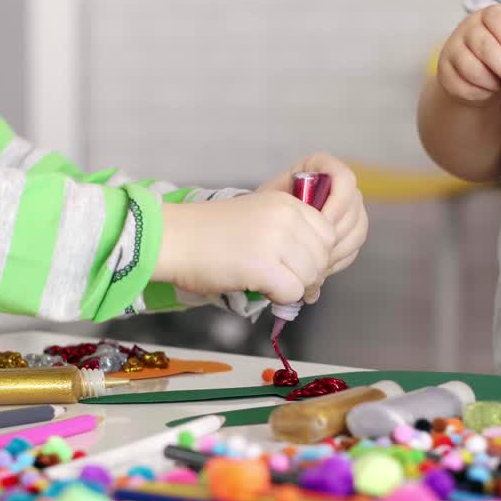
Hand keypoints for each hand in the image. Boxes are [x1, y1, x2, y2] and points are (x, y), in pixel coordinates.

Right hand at [154, 189, 335, 304]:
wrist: (172, 238)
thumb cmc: (208, 233)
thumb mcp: (258, 219)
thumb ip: (290, 236)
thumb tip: (318, 277)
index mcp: (287, 202)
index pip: (327, 234)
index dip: (315, 255)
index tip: (293, 264)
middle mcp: (286, 217)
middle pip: (322, 258)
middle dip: (307, 275)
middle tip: (282, 281)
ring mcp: (276, 240)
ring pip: (310, 276)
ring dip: (292, 286)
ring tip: (266, 282)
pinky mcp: (263, 266)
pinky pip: (292, 292)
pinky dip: (279, 297)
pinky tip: (259, 287)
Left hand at [258, 153, 368, 298]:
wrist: (259, 224)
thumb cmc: (263, 208)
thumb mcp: (271, 199)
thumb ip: (293, 203)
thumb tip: (311, 220)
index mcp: (322, 167)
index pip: (345, 179)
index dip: (338, 202)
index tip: (321, 221)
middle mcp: (339, 186)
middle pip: (354, 207)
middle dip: (336, 231)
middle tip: (316, 247)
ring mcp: (347, 209)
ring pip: (358, 229)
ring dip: (338, 247)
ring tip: (315, 259)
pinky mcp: (348, 232)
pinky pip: (354, 246)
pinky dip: (339, 258)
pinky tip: (320, 266)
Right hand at [436, 4, 500, 103]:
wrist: (477, 73)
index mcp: (490, 15)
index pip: (498, 20)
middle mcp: (468, 27)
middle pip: (486, 47)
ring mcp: (453, 47)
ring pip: (473, 67)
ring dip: (493, 83)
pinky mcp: (444, 69)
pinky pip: (462, 84)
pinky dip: (480, 91)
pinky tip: (489, 90)